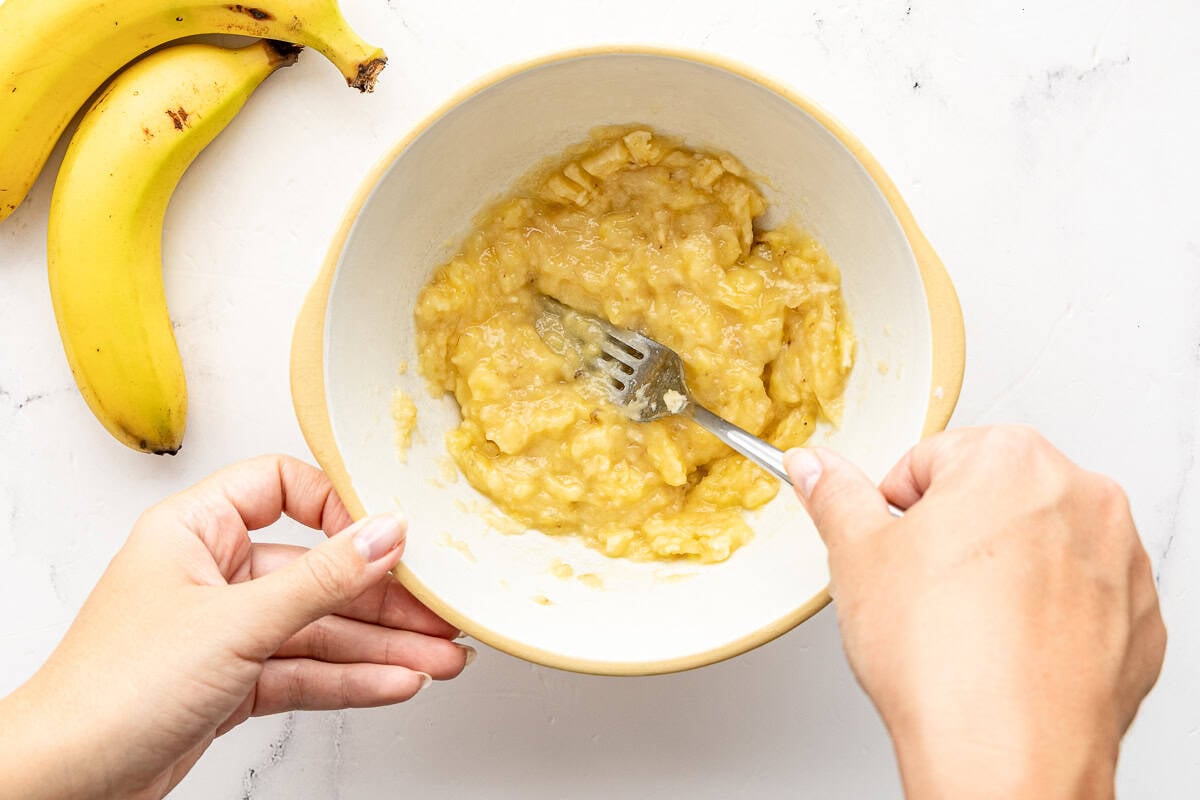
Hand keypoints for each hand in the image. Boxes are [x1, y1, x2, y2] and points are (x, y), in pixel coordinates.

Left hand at [0, 455, 470, 799]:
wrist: (66, 782)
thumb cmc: (113, 689)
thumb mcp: (237, 622)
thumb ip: (322, 579)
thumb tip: (385, 533)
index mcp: (196, 530)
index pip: (281, 487)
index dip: (338, 507)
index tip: (388, 534)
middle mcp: (212, 573)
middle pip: (316, 569)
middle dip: (381, 598)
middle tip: (437, 612)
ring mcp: (224, 630)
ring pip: (319, 627)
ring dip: (380, 646)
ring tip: (438, 658)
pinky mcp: (233, 681)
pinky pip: (306, 669)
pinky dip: (351, 678)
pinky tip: (395, 682)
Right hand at [785, 426, 1164, 799]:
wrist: (1007, 755)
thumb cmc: (944, 658)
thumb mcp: (857, 557)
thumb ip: (835, 496)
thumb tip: (816, 467)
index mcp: (1010, 460)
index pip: (931, 460)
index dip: (899, 510)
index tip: (895, 548)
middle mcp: (1080, 496)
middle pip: (992, 494)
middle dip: (955, 534)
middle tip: (924, 590)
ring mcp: (1118, 558)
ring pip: (1040, 545)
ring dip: (1003, 572)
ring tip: (967, 626)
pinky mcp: (1137, 617)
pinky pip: (1080, 598)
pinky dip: (1046, 615)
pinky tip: (1008, 650)